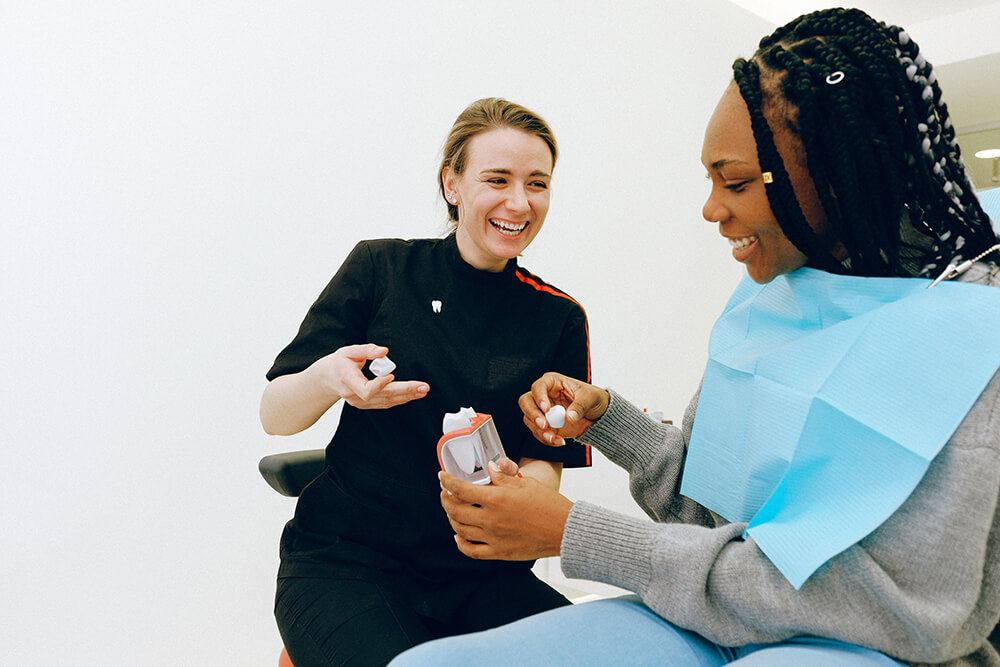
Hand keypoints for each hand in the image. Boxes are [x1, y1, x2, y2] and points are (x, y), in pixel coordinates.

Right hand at [318, 343, 428, 408]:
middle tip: (423, 387)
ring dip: (406, 396)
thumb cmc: (339, 363)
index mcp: (348, 381)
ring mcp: (360, 403)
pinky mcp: (366, 404)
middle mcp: (354, 396)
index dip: (379, 385)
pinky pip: (385, 403)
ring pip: (386, 402)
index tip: (390, 375)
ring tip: (422, 391)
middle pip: (382, 397)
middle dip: (405, 391)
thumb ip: (367, 350)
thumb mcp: (349, 351)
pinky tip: (412, 394)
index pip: (365, 390)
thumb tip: (384, 351)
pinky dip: (400, 399)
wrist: (328, 379)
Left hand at [439, 460, 572, 560]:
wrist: (565, 530)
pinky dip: (461, 543)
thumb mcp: (526, 483)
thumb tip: (490, 468)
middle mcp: (491, 519)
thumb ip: (504, 476)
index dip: (447, 482)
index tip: (442, 476)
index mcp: (496, 499)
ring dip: (451, 518)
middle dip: (445, 499)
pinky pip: (471, 551)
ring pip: (460, 530)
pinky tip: (459, 536)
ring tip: (452, 510)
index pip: (461, 489)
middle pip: (455, 510)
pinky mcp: (499, 552)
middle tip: (445, 493)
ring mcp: (493, 538)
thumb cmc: (549, 505)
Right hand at [518, 372, 609, 445]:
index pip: (539, 386)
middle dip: (532, 415)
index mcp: (553, 382)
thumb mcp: (590, 398)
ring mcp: (542, 411)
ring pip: (529, 419)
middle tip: (544, 425)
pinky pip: (538, 433)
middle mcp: (544, 396)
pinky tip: (558, 441)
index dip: (540, 397)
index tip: (547, 409)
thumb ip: (579, 406)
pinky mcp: (545, 425)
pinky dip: (546, 439)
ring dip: (540, 431)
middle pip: (526, 402)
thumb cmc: (593, 398)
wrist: (597, 414)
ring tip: (554, 438)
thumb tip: (569, 417)